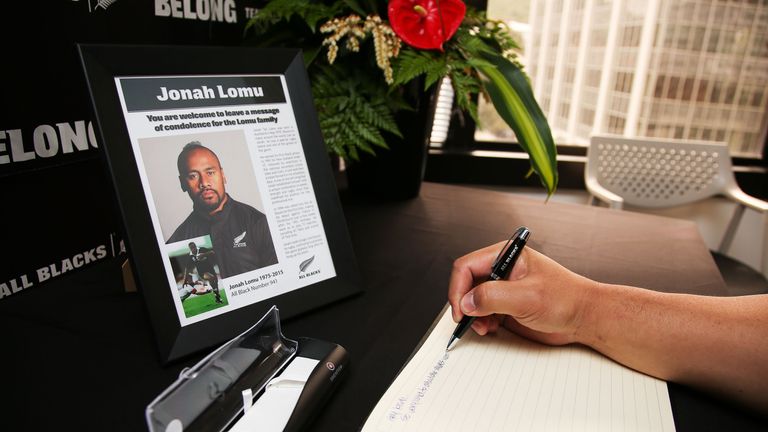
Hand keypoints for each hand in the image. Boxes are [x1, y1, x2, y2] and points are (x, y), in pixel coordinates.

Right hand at [447, 244, 597, 345]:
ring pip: (471, 300)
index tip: (460, 309)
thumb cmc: (566, 299)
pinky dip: (481, 322)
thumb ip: (493, 297)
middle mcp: (501, 270)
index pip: (467, 266)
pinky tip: (491, 328)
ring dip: (472, 316)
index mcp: (506, 255)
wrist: (583, 319)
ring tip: (484, 327)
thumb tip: (466, 302)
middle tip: (467, 321)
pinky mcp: (505, 305)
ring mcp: (503, 288)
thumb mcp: (527, 297)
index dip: (459, 288)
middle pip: (466, 283)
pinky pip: (482, 312)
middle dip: (465, 304)